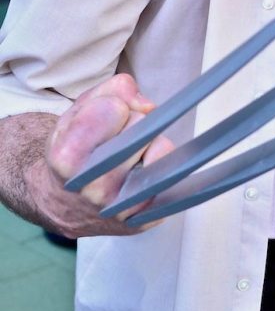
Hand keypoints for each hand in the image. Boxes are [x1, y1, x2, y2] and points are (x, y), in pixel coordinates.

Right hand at [37, 74, 172, 237]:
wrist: (63, 203)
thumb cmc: (75, 149)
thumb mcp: (78, 111)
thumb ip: (113, 90)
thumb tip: (149, 105)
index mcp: (68, 159)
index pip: (115, 108)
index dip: (113, 106)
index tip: (104, 117)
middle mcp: (94, 188)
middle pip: (141, 126)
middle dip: (133, 122)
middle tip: (118, 137)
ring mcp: (121, 208)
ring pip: (163, 149)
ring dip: (152, 144)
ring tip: (131, 155)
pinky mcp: (144, 220)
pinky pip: (175, 177)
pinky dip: (164, 165)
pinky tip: (145, 170)